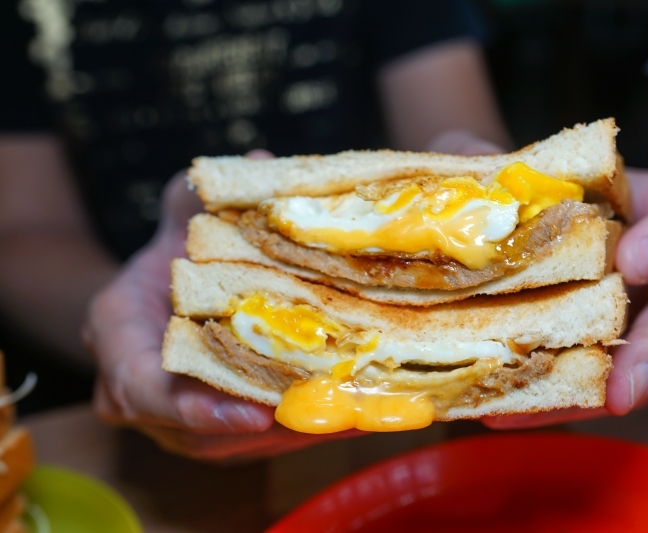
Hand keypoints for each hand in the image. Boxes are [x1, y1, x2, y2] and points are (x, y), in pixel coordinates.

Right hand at [85, 151, 357, 458]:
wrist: (158, 288)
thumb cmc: (168, 252)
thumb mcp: (179, 215)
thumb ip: (204, 195)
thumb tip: (265, 165)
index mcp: (117, 338)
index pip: (146, 390)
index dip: (198, 409)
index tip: (255, 415)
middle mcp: (135, 392)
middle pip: (198, 432)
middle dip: (265, 430)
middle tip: (328, 417)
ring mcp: (169, 420)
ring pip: (230, 447)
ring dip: (289, 438)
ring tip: (348, 421)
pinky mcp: (204, 430)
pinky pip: (247, 445)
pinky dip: (295, 434)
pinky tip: (346, 421)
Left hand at [484, 168, 647, 428]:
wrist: (469, 220)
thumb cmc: (495, 183)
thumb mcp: (487, 166)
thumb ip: (482, 170)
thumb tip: (468, 196)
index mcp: (641, 203)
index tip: (633, 262)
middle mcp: (644, 266)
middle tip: (621, 386)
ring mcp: (617, 315)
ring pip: (635, 364)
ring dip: (594, 396)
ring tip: (545, 412)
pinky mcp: (579, 355)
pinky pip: (578, 389)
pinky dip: (542, 403)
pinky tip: (497, 412)